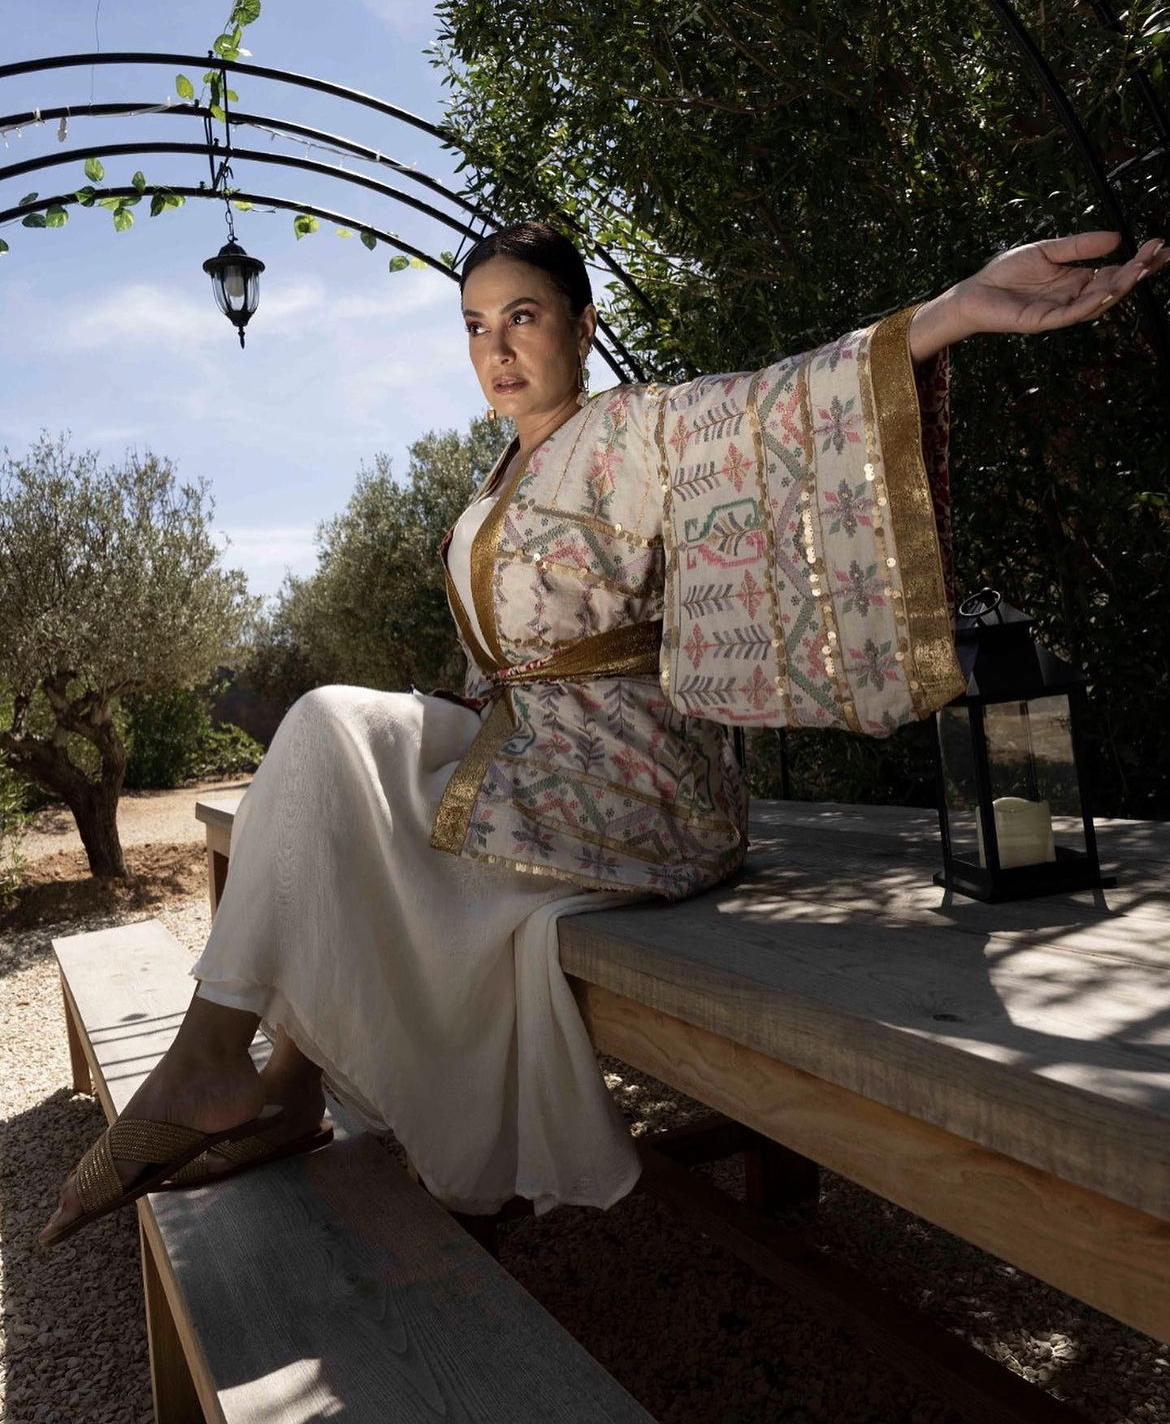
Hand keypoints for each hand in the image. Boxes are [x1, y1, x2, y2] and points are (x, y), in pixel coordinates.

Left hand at [909, 231, 1168, 361]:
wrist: (974, 293)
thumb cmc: (1007, 273)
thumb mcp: (1048, 250)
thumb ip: (1079, 246)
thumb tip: (1116, 238)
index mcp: (1077, 280)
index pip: (1115, 271)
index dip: (1138, 261)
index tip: (1159, 245)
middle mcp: (1074, 297)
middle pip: (1114, 287)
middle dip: (1138, 272)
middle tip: (1159, 254)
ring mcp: (1061, 311)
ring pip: (1098, 302)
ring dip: (1120, 286)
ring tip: (1139, 269)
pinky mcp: (1044, 321)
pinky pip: (1072, 314)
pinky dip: (1091, 304)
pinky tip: (1107, 291)